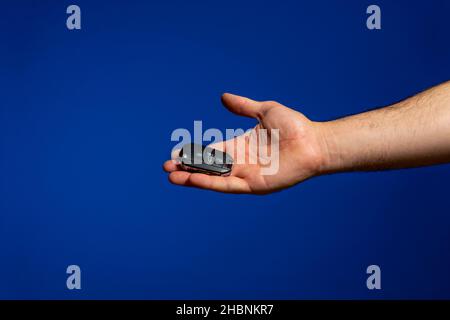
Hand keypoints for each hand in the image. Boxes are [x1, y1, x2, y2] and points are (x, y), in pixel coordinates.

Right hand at [163, 93, 327, 193]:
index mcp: (240, 145)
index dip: (194, 152)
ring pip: (213, 178)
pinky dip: (209, 182)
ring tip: (172, 175)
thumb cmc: (293, 126)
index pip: (211, 151)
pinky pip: (226, 185)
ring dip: (192, 177)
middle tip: (167, 166)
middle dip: (187, 166)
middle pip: (208, 166)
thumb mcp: (264, 111)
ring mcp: (246, 174)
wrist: (313, 141)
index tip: (176, 151)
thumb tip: (222, 96)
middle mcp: (240, 162)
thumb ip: (242, 106)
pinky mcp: (253, 185)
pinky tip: (192, 179)